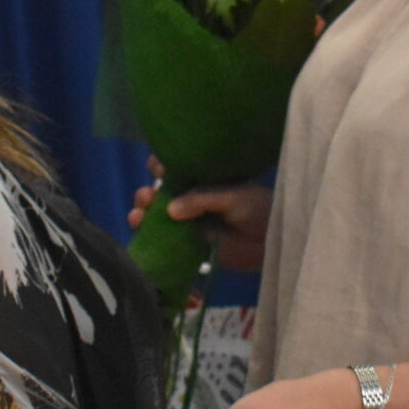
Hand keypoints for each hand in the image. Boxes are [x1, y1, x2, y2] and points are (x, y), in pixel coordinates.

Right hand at [129, 160, 274, 273]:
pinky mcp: (186, 244)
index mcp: (201, 180)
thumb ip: (203, 199)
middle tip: (148, 196)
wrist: (271, 241)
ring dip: (142, 212)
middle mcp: (189, 199)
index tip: (155, 166)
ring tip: (139, 213)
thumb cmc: (257, 208)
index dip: (160, 165)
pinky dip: (147, 234)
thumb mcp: (233, 197)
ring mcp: (186, 222)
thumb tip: (170, 210)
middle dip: (147, 193)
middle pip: (158, 193)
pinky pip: (162, 239)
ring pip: (155, 216)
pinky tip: (138, 229)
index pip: (174, 168)